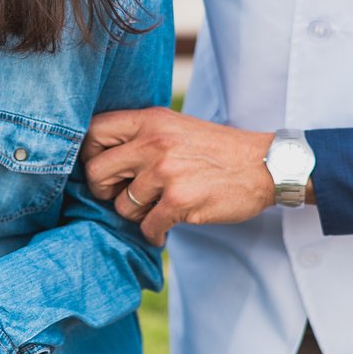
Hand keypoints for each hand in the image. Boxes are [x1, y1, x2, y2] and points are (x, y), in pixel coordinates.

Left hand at [81, 107, 276, 244]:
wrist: (263, 165)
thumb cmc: (215, 149)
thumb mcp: (174, 126)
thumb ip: (140, 136)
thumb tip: (98, 160)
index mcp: (149, 120)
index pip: (92, 132)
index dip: (89, 155)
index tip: (105, 169)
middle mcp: (153, 142)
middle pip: (96, 171)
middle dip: (105, 190)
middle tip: (124, 195)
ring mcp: (165, 172)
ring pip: (122, 206)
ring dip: (137, 214)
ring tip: (157, 208)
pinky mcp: (179, 201)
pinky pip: (147, 227)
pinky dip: (155, 232)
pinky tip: (167, 226)